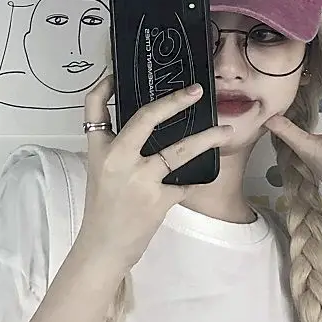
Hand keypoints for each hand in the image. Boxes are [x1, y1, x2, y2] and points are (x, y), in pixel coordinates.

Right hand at [75, 75, 232, 273]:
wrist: (103, 248)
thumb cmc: (103, 212)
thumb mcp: (101, 174)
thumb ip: (118, 151)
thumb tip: (146, 130)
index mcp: (99, 151)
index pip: (94, 108)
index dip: (105, 85)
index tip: (118, 73)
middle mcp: (117, 159)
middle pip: (146, 118)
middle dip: (175, 101)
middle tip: (197, 91)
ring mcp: (139, 179)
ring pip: (179, 150)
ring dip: (208, 139)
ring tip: (227, 132)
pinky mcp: (158, 199)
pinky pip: (185, 183)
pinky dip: (194, 181)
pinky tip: (202, 179)